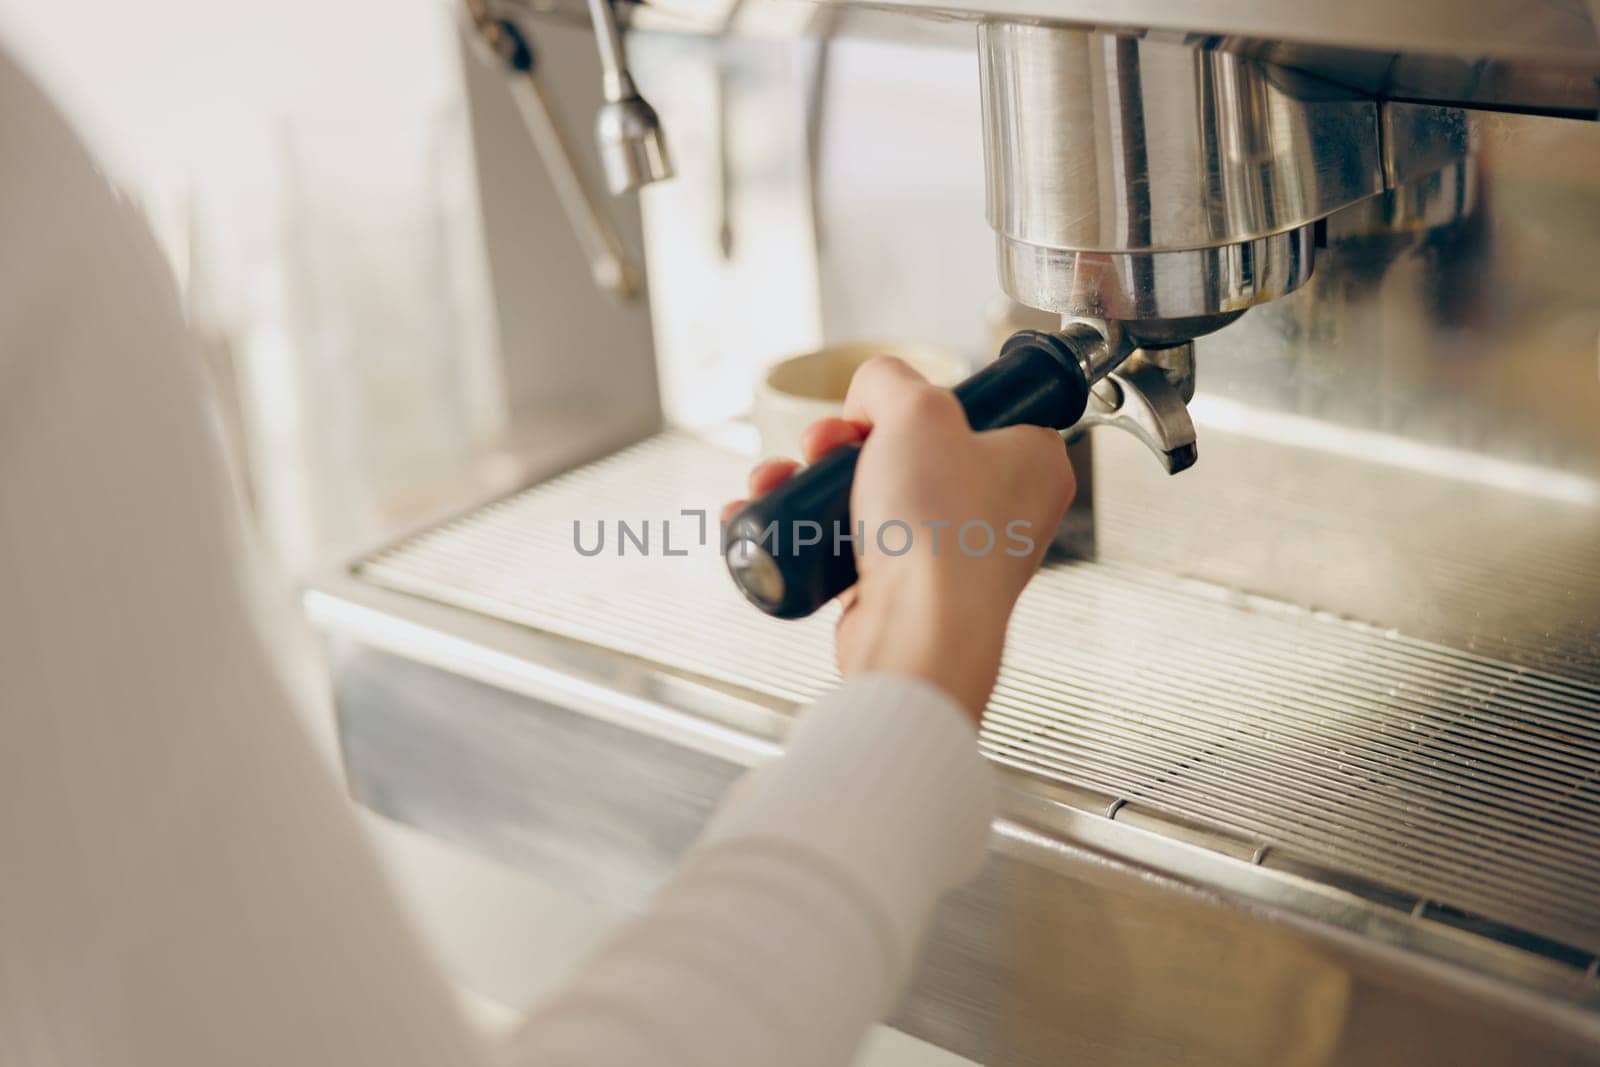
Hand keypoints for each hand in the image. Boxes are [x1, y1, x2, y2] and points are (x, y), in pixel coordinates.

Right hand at [724, 356, 1074, 720]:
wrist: (919, 630)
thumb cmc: (942, 529)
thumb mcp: (919, 408)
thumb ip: (889, 378)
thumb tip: (867, 396)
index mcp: (1030, 462)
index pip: (972, 408)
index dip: (915, 402)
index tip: (878, 412)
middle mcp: (999, 510)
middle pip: (905, 449)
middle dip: (841, 442)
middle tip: (821, 446)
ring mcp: (949, 552)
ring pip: (869, 495)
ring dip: (811, 481)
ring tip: (778, 479)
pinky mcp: (903, 589)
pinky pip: (846, 545)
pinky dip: (804, 530)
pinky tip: (759, 514)